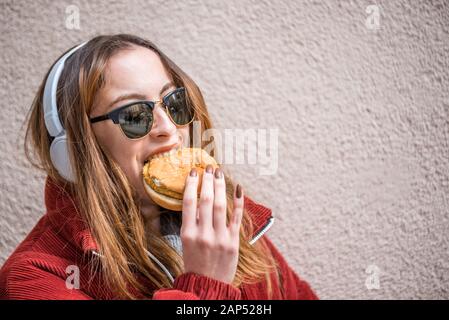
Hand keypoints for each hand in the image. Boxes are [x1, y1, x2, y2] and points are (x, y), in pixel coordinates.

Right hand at [180, 165, 243, 283]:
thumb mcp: (186, 243)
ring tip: (219, 173)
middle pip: (206, 200)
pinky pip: (237, 217)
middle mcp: (204, 234)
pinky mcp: (233, 241)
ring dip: (220, 186)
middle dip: (208, 181)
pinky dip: (238, 202)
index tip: (193, 172)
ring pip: (221, 205)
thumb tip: (194, 200)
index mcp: (188, 234)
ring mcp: (220, 237)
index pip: (189, 203)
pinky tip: (238, 188)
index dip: (191, 184)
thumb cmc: (195, 262)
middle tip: (209, 168)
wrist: (208, 285)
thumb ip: (191, 223)